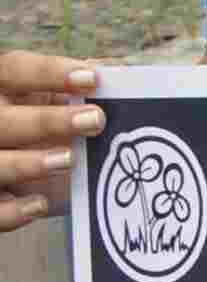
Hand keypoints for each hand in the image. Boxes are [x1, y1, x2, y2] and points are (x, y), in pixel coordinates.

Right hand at [0, 51, 102, 231]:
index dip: (47, 73)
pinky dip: (11, 211)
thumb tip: (120, 74)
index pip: (13, 70)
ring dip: (27, 164)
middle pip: (1, 120)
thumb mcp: (53, 104)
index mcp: (1, 88)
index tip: (90, 78)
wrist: (19, 175)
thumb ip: (76, 90)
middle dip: (46, 121)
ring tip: (68, 160)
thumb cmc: (41, 129)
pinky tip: (39, 205)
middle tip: (95, 120)